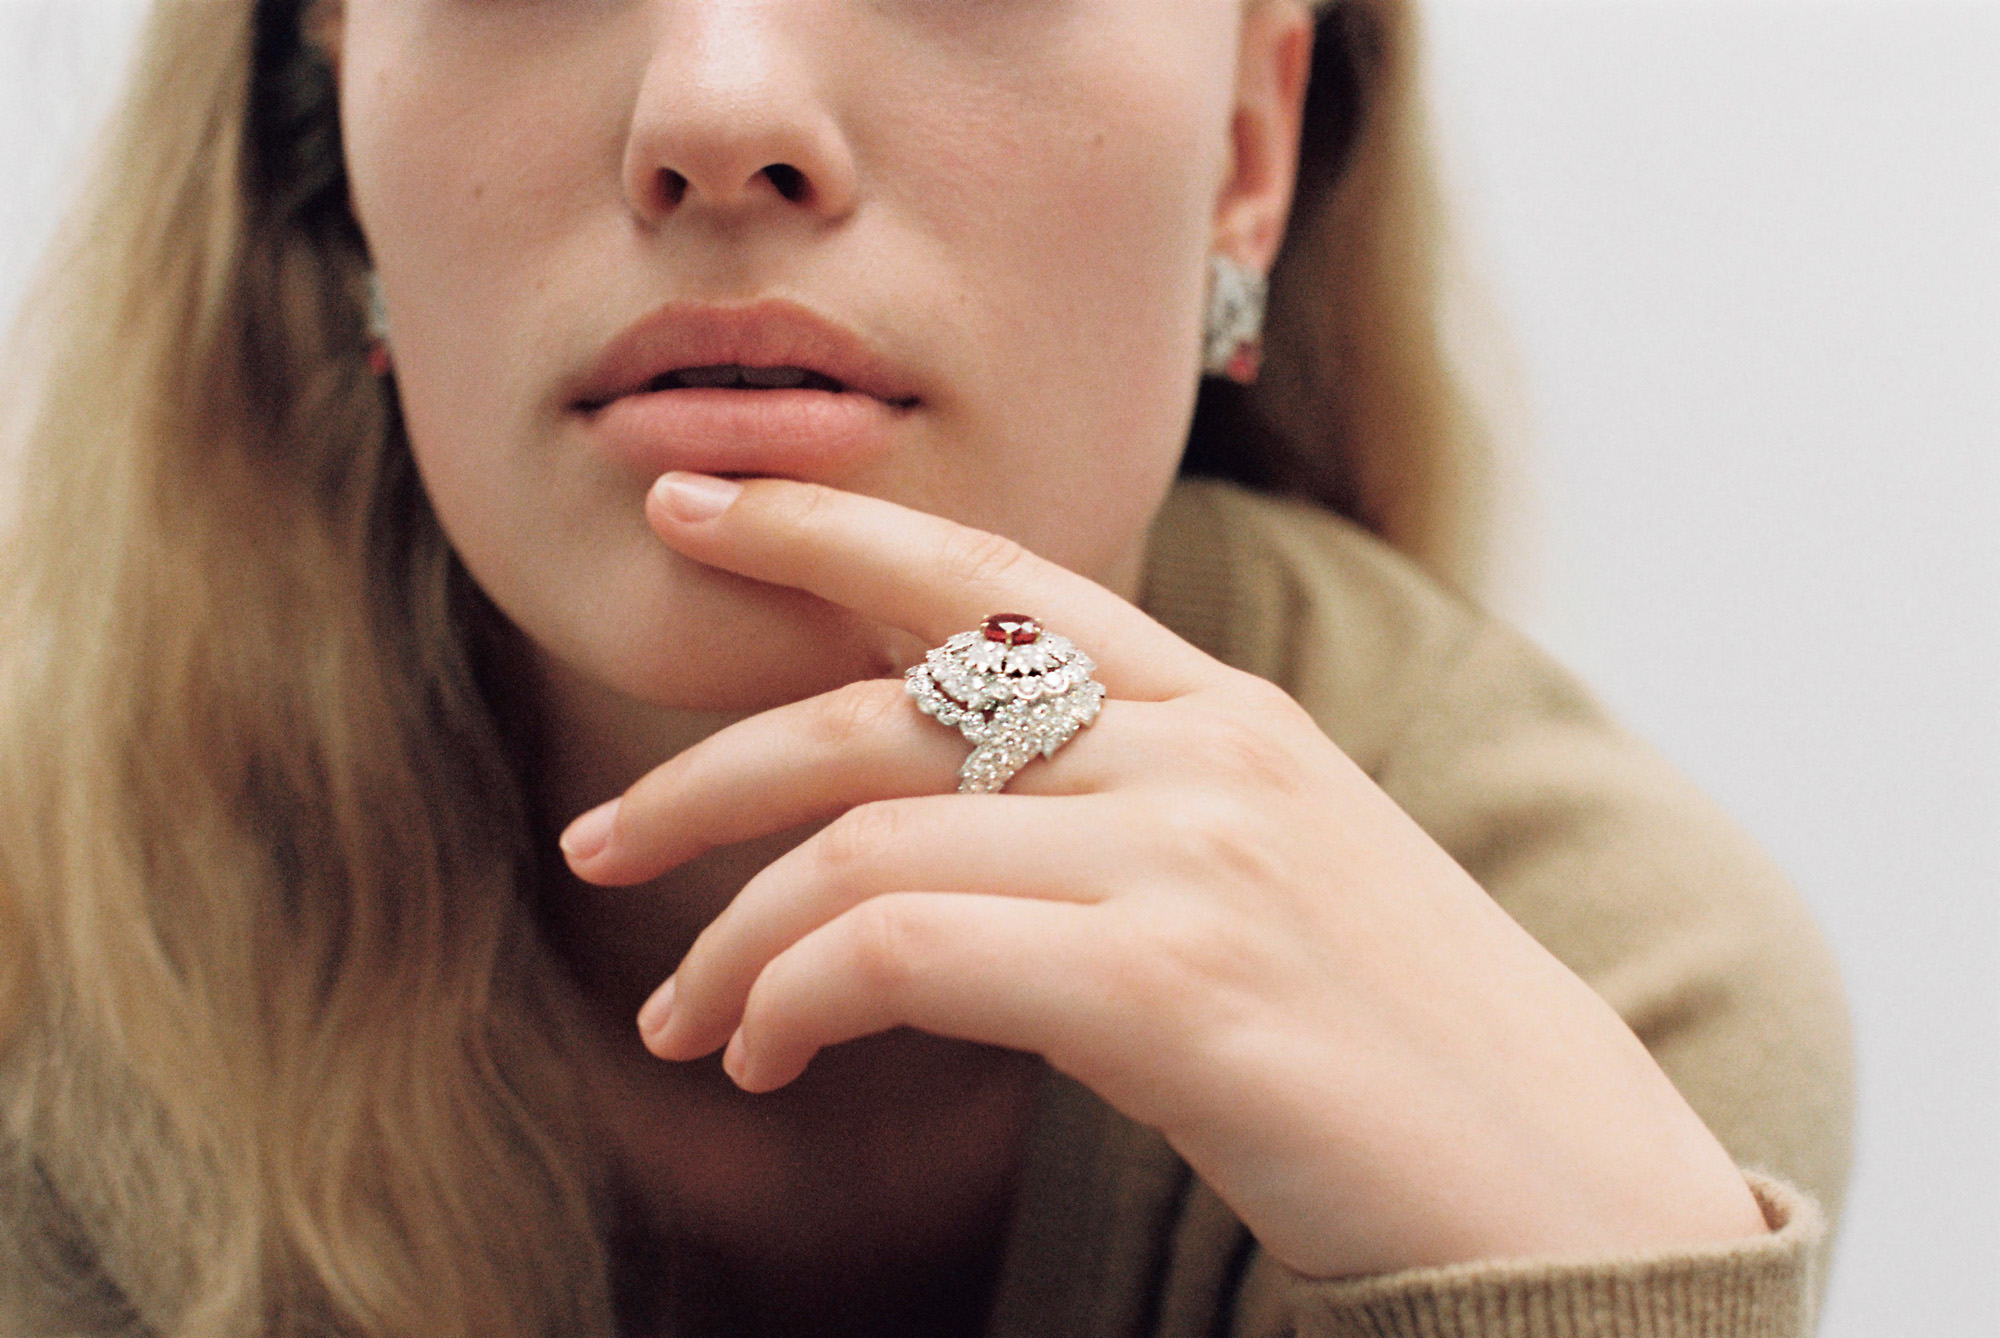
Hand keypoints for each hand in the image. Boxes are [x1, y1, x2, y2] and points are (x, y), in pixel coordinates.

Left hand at [560, 472, 1768, 1280]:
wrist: (1570, 1193)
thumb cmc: (1405, 1050)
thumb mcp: (1274, 874)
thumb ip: (1130, 806)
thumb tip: (944, 814)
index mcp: (1225, 712)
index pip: (987, 577)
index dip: (822, 525)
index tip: (689, 508)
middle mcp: (1200, 751)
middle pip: (882, 707)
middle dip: (707, 770)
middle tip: (595, 842)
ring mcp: (1189, 854)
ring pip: (862, 846)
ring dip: (733, 941)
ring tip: (685, 1024)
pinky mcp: (1170, 982)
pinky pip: (898, 954)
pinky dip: (790, 1000)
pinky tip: (764, 1061)